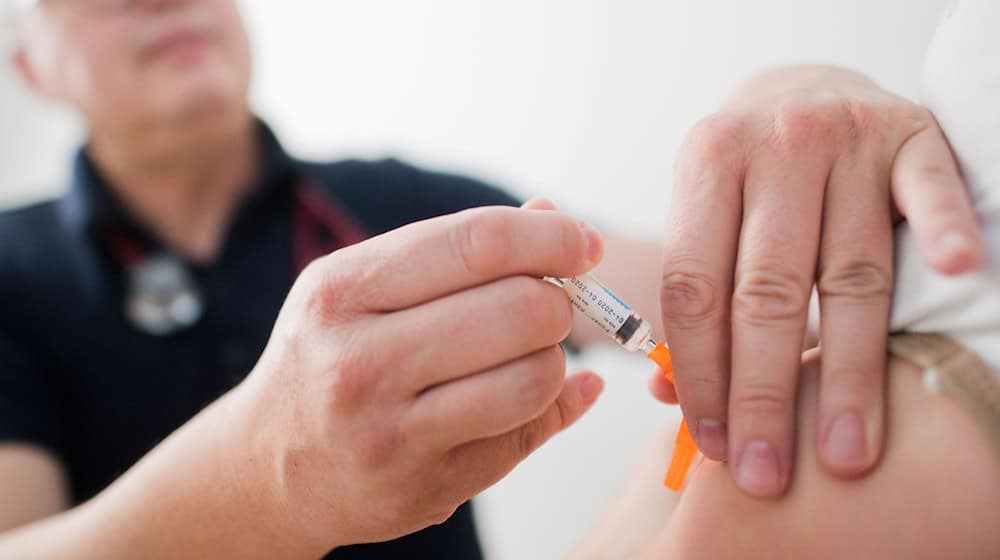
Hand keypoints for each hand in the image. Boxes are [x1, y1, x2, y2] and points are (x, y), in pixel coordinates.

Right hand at [234, 206, 605, 550]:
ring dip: (553, 360)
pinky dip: (544, 407)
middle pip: (520, 309)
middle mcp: (360, 362)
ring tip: (527, 355)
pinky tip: (525, 396)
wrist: (267, 467)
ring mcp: (391, 432)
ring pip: (534, 379)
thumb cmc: (330, 357)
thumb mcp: (361, 288)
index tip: (584, 242)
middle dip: (557, 301)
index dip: (551, 237)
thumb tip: (549, 212)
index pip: (478, 244)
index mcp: (343, 291)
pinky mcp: (426, 487)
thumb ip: (453, 251)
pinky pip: (525, 435)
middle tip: (548, 306)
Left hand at [655, 65, 982, 496]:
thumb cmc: (750, 177)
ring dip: (848, 370)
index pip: (695, 287)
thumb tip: (667, 396)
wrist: (806, 88)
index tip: (714, 444)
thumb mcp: (704, 214)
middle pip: (769, 291)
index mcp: (707, 164)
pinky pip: (931, 192)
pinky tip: (952, 275)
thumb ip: (694, 297)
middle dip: (765, 394)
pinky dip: (942, 232)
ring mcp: (848, 139)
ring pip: (850, 272)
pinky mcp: (913, 137)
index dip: (702, 373)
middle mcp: (775, 147)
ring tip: (845, 450)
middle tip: (767, 471)